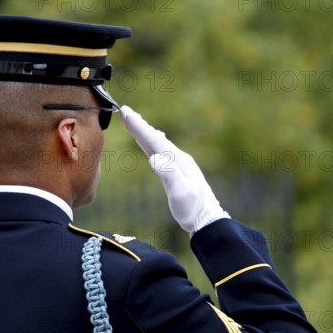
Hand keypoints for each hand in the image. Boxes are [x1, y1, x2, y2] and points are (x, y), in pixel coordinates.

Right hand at [120, 105, 229, 235]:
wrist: (206, 221)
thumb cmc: (193, 209)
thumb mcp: (181, 192)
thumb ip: (168, 173)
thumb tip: (153, 158)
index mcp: (178, 160)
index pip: (154, 140)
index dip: (139, 127)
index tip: (126, 112)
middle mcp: (178, 159)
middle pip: (155, 138)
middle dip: (139, 125)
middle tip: (125, 111)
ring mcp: (178, 165)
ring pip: (157, 144)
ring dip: (145, 132)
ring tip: (135, 122)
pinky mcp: (176, 173)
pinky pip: (160, 153)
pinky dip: (151, 145)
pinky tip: (151, 144)